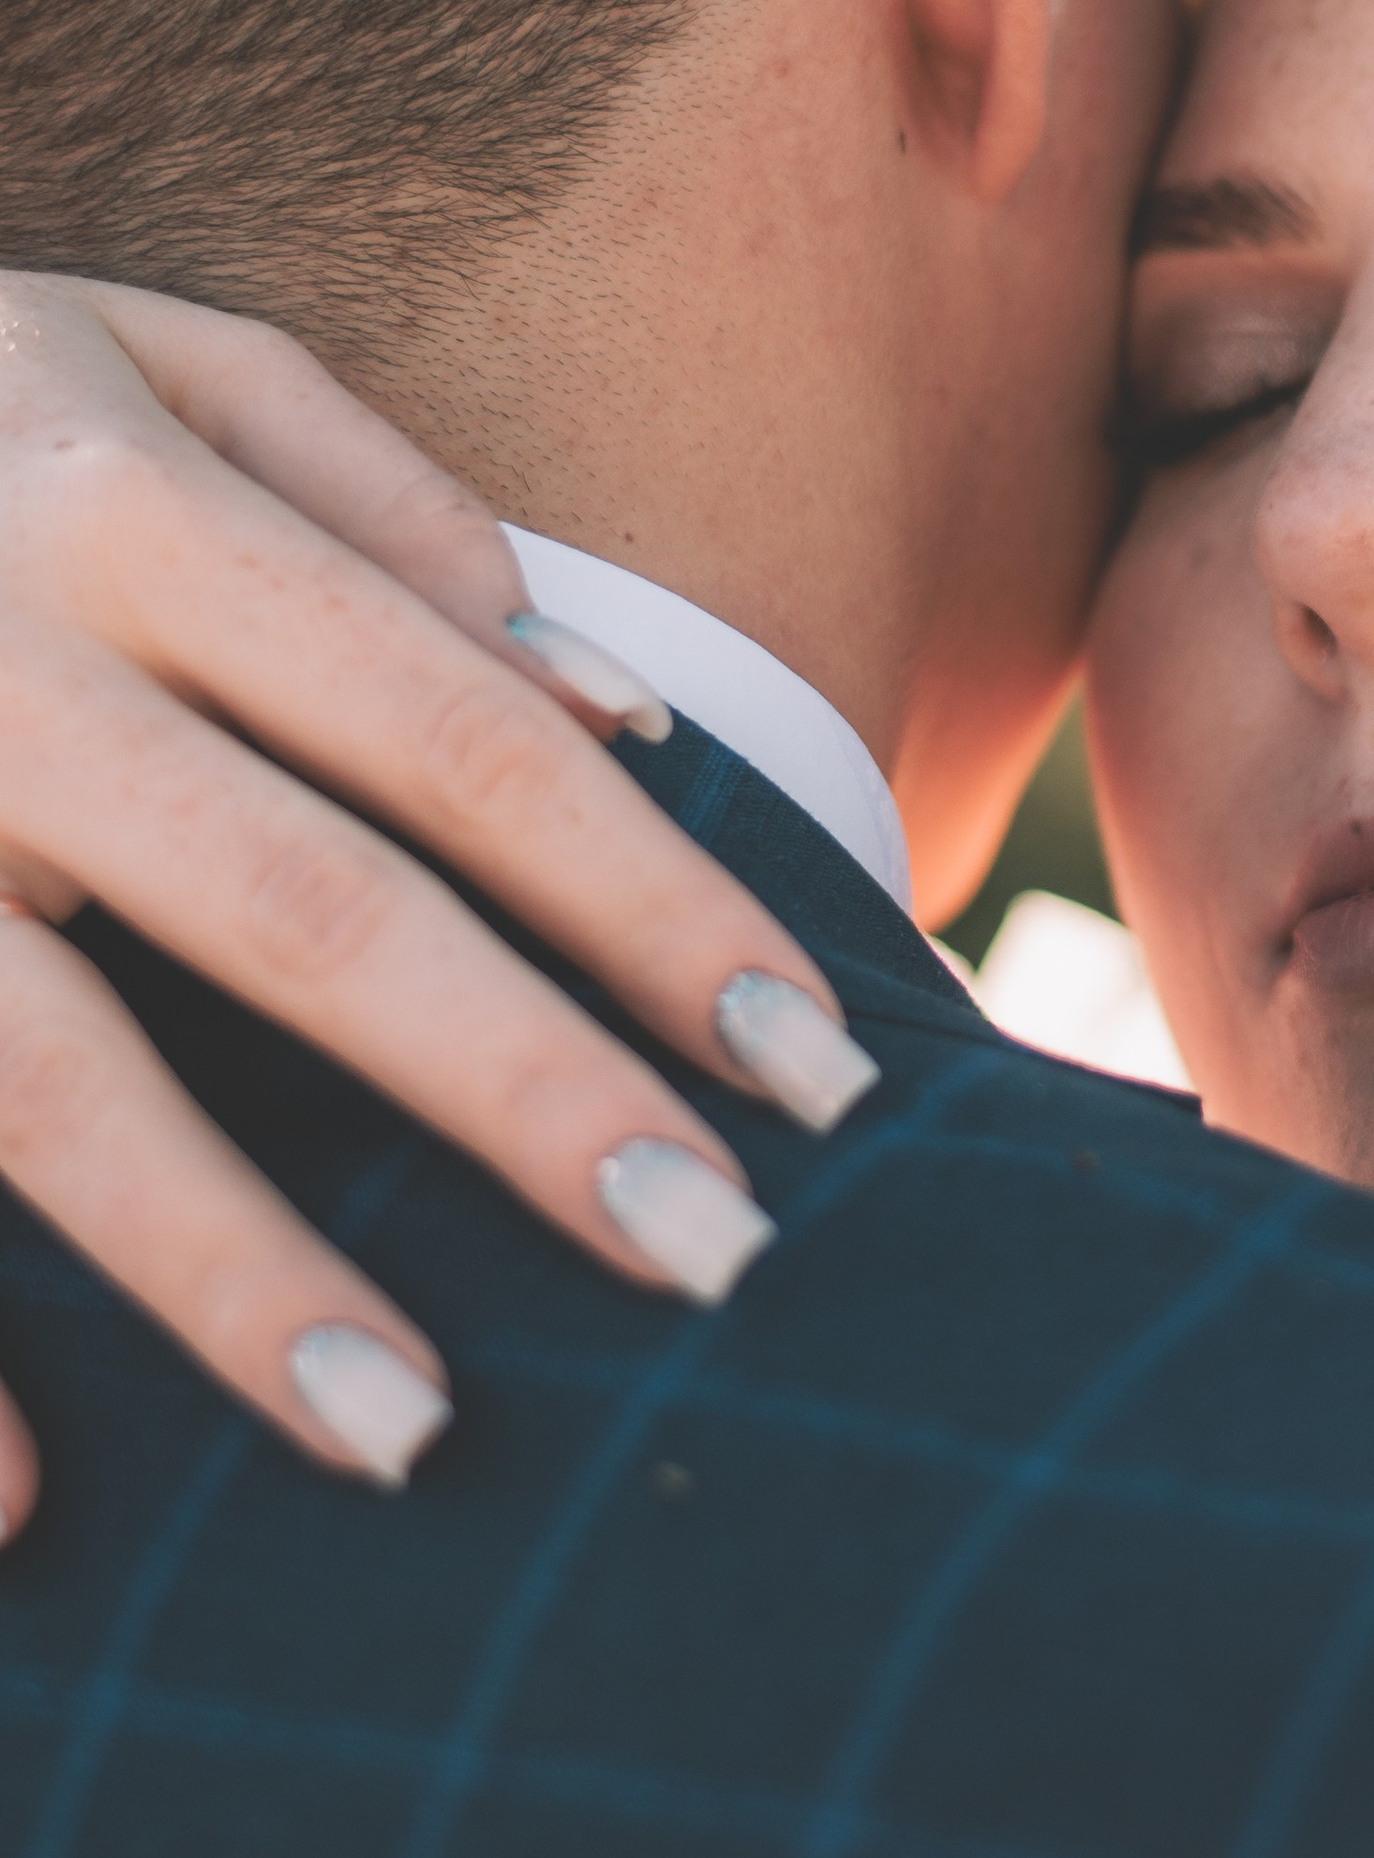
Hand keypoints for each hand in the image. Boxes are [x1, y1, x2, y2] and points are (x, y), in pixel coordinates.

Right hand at [0, 274, 875, 1529]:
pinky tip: (26, 1510)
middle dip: (526, 1094)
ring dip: (232, 1264)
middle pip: (308, 909)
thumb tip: (610, 708)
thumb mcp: (126, 347)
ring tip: (410, 1439)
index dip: (650, 906)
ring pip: (47, 1071)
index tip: (812, 1059)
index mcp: (127, 507)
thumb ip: (371, 496)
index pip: (460, 737)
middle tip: (719, 1259)